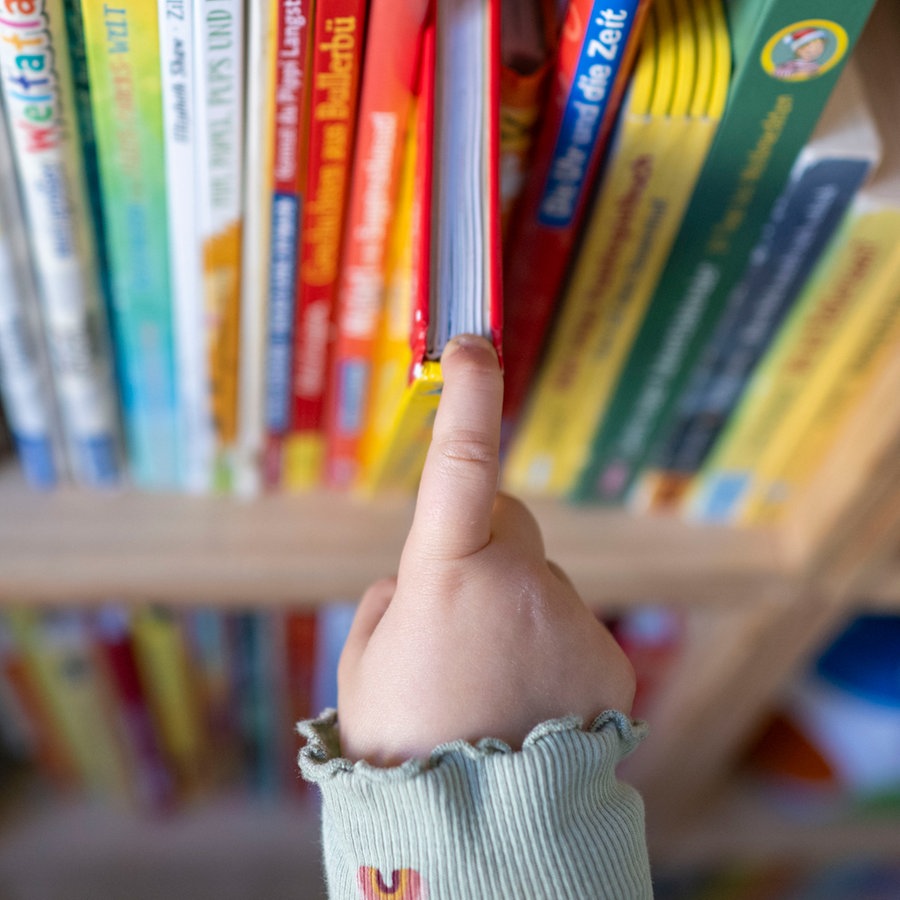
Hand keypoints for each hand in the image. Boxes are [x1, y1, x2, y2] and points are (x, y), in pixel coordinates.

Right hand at [338, 335, 635, 764]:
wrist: (480, 830)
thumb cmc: (404, 741)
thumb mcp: (368, 659)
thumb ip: (397, 598)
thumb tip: (424, 579)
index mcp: (445, 572)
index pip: (461, 462)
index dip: (472, 396)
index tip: (475, 339)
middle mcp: (520, 581)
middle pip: (505, 522)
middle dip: (479, 546)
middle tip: (451, 620)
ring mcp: (572, 618)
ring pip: (536, 580)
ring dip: (511, 608)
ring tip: (486, 680)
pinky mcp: (608, 656)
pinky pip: (568, 625)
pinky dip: (547, 646)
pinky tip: (526, 699)